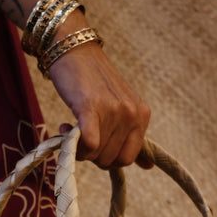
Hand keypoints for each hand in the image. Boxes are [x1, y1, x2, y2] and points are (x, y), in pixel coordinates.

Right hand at [48, 41, 151, 169]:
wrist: (73, 48)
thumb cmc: (94, 82)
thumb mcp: (122, 108)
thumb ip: (134, 138)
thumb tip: (149, 167)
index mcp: (142, 115)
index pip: (128, 159)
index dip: (108, 158)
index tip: (97, 144)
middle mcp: (131, 113)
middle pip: (111, 161)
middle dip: (93, 156)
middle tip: (82, 136)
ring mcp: (113, 110)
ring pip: (97, 155)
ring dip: (79, 148)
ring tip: (72, 126)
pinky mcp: (91, 108)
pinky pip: (89, 144)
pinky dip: (75, 146)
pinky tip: (66, 128)